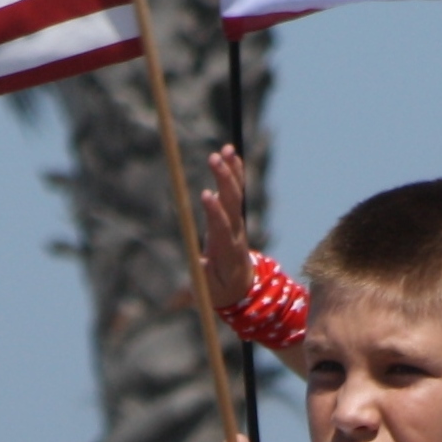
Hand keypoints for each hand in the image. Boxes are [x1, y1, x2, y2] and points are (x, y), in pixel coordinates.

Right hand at [199, 142, 254, 310]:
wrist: (243, 291)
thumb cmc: (222, 291)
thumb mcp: (210, 292)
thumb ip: (205, 278)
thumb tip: (197, 265)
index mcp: (227, 251)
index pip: (222, 227)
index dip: (214, 211)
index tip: (205, 194)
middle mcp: (235, 233)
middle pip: (232, 204)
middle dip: (224, 180)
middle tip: (214, 158)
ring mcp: (237, 224)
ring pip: (236, 195)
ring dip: (231, 171)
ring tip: (225, 149)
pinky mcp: (235, 219)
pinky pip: (236, 193)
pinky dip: (234, 174)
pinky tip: (231, 155)